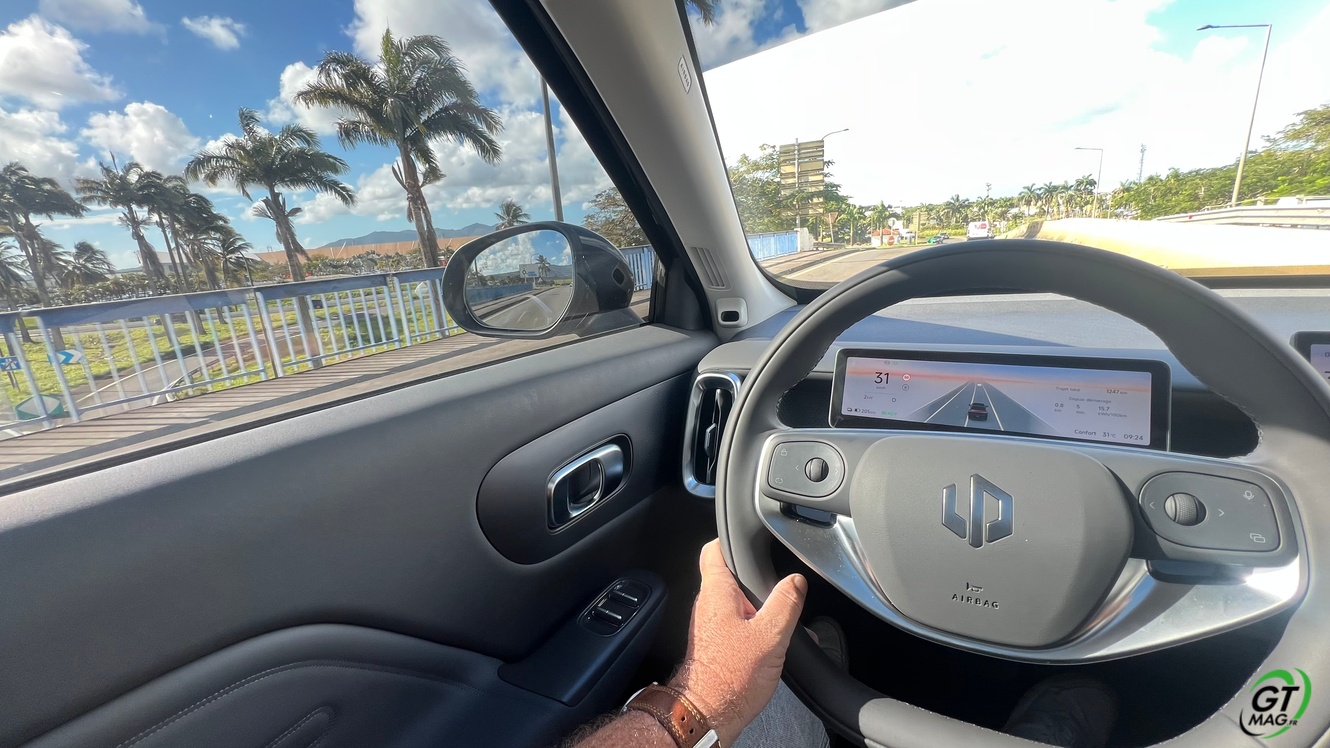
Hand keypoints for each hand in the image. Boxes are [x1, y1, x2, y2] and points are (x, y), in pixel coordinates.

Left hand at [669, 540, 806, 745]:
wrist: (707, 715)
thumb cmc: (730, 679)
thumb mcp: (770, 636)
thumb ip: (785, 603)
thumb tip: (796, 581)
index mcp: (716, 593)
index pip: (714, 550)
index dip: (731, 538)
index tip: (750, 537)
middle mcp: (708, 606)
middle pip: (730, 576)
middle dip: (756, 578)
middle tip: (780, 586)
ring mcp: (710, 626)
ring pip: (737, 603)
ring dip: (758, 607)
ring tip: (782, 620)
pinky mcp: (715, 645)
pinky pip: (737, 625)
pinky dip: (755, 627)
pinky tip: (772, 643)